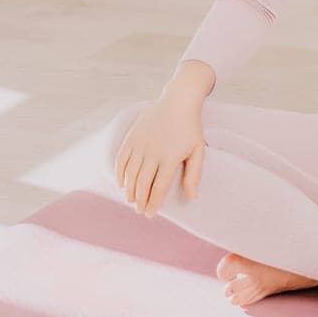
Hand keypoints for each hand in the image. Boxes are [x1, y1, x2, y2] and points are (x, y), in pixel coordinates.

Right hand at [112, 97, 204, 216]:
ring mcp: (140, 145)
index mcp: (171, 157)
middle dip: (140, 200)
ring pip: (129, 174)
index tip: (151, 214)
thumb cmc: (190, 128)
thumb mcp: (198, 150)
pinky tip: (122, 184)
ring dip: (129, 190)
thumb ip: (194, 175)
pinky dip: (119, 174)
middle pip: (142, 183)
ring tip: (131, 201)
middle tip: (140, 211)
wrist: (178, 101)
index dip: (154, 203)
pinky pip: (121, 160)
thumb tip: (193, 197)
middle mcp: (153, 152)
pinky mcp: (131, 138)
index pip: (159, 187)